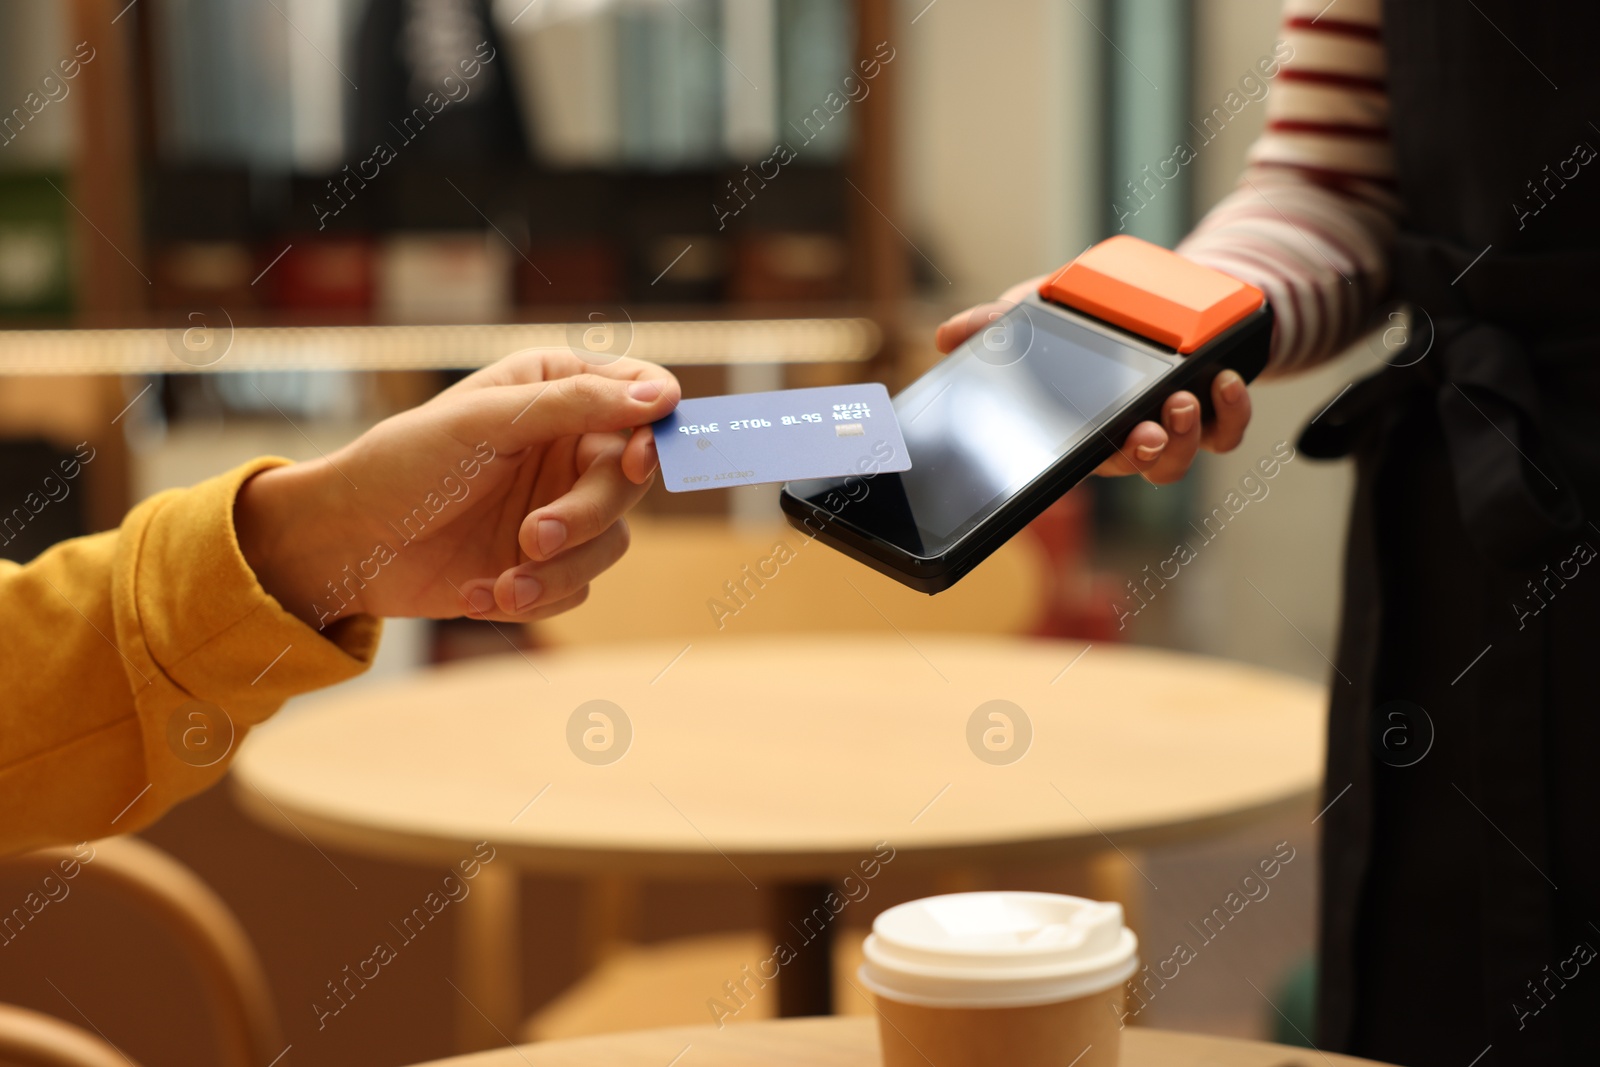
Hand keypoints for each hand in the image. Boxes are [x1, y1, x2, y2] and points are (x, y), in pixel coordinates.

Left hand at [234, 349, 680, 628]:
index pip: (639, 396)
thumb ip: (576, 404)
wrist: (345, 546)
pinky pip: (575, 589)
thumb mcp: (486, 422)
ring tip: (505, 583)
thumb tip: (662, 395)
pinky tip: (475, 592)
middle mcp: (568, 448)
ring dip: (559, 570)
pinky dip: (530, 597)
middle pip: (630, 482)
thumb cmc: (404, 464)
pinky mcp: (544, 567)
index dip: (653, 427)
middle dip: (586, 516)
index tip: (640, 456)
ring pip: (611, 544)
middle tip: (534, 536)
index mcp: (558, 391)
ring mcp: (560, 509)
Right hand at [935, 275, 1252, 483]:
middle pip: (1136, 466)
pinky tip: (1225, 381)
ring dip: (1184, 436)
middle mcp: (1129, 438)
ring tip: (1182, 400)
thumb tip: (947, 336)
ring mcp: (1175, 429)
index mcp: (1084, 428)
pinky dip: (1231, 412)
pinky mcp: (1216, 412)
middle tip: (1147, 432)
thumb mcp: (1040, 313)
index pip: (1080, 460)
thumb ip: (997, 326)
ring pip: (1178, 458)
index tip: (1087, 453)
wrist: (1162, 297)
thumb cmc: (1092, 318)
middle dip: (1143, 453)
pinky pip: (1226, 431)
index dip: (1082, 466)